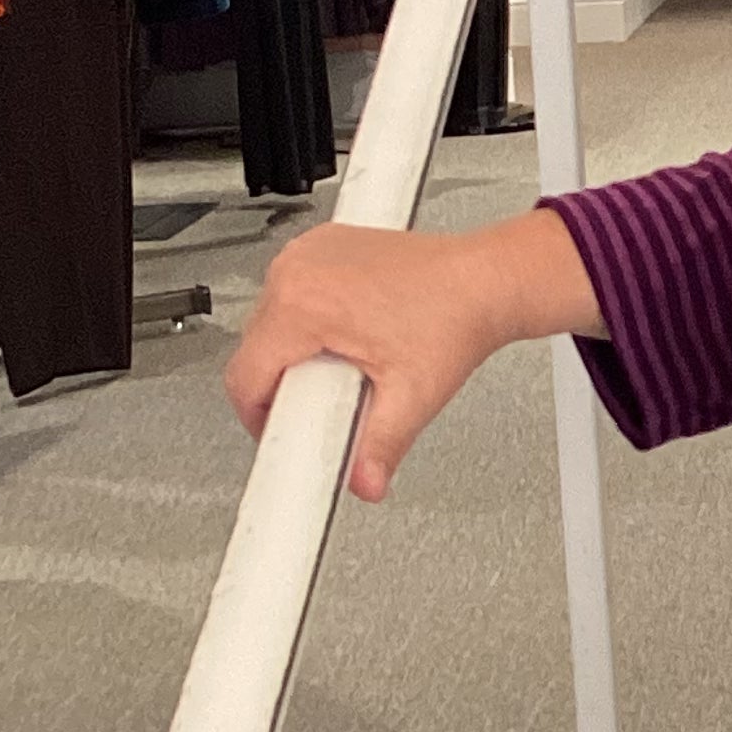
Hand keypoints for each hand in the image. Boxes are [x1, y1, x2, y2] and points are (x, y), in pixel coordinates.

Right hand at [225, 208, 600, 503]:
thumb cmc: (457, 317)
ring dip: (298, 358)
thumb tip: (363, 483)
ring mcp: (307, 253)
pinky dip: (311, 325)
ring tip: (348, 369)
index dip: (264, 421)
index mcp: (302, 303)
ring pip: (271, 326)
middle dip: (287, 391)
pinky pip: (293, 298)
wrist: (486, 279)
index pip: (245, 380)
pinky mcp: (321, 248)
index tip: (286, 437)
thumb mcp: (413, 397)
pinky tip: (351, 338)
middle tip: (330, 407)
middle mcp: (296, 270)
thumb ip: (380, 449)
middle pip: (256, 354)